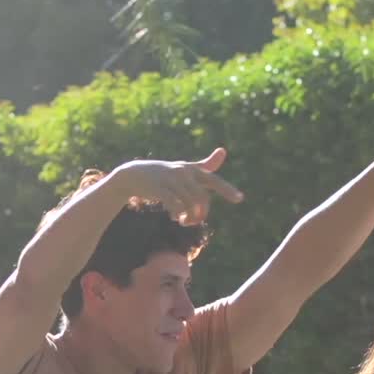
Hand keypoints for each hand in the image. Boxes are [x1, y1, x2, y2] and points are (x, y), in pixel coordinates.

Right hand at [118, 147, 242, 224]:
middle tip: (192, 222)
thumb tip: (223, 151)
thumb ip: (205, 165)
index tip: (240, 199)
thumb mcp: (185, 168)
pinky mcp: (159, 188)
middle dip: (200, 214)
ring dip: (189, 218)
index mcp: (192, 169)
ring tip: (183, 221)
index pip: (213, 180)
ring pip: (189, 204)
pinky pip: (175, 205)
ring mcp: (171, 179)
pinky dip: (177, 215)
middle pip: (201, 198)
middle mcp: (183, 172)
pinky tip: (175, 218)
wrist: (134, 174)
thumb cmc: (164, 173)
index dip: (227, 189)